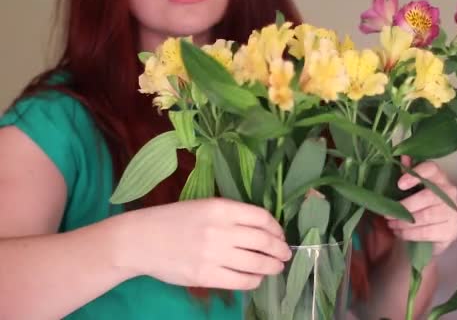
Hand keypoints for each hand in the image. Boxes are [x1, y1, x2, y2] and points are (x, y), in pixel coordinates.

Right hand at [116, 198, 291, 289]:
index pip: (261, 217)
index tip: (280, 235)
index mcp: (221, 208)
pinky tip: (256, 278)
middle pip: (264, 241)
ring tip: (276, 267)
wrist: (140, 239)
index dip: (277, 228)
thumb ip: (231, 215)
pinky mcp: (205, 276)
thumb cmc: (173, 220)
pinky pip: (240, 281)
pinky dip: (254, 281)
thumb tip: (263, 229)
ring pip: (256, 263)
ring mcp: (213, 254)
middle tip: (286, 254)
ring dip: (272, 267)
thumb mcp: (204, 206)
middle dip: (280, 250)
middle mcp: (220, 230)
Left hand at [386, 156, 456, 255]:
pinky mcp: (453, 230)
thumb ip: (407, 173)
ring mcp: (454, 212)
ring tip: (391, 224)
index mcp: (439, 177)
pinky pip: (428, 232)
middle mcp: (451, 192)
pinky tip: (400, 233)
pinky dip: (410, 234)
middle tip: (387, 214)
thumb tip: (402, 157)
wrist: (436, 233)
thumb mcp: (411, 189)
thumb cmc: (420, 205)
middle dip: (404, 207)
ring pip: (426, 216)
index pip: (431, 169)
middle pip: (427, 196)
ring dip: (404, 222)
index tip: (400, 184)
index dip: (415, 174)